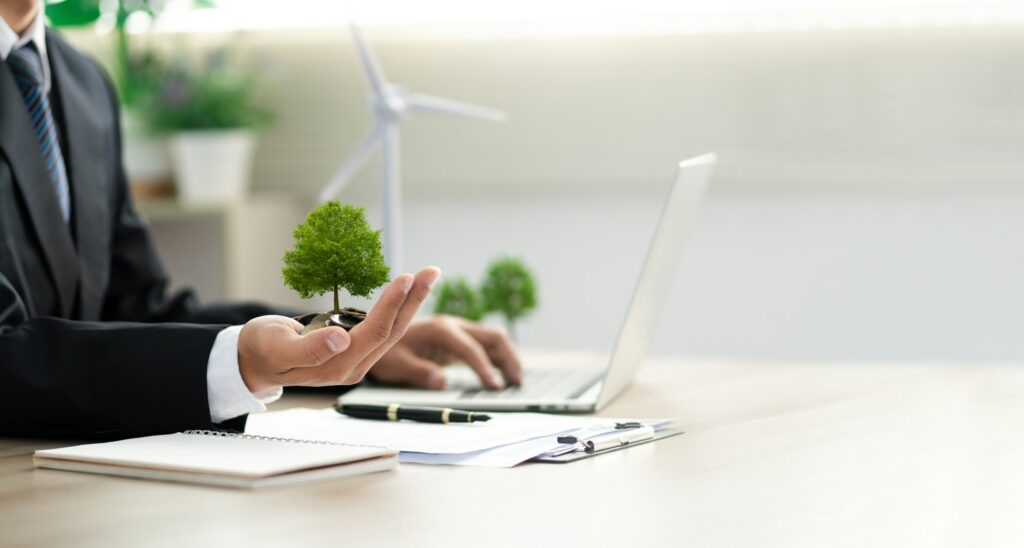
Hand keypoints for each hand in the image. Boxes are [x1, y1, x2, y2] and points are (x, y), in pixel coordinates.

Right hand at [237, 267, 441, 394]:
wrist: (255, 362)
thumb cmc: (263, 350)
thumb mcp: (278, 347)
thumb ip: (310, 348)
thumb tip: (341, 338)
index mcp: (337, 367)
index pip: (374, 333)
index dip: (392, 305)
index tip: (406, 278)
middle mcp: (353, 367)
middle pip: (393, 331)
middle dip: (413, 299)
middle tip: (432, 271)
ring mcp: (356, 361)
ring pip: (392, 331)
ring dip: (411, 302)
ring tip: (428, 277)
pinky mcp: (355, 352)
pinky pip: (383, 330)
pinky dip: (398, 309)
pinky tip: (409, 294)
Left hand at [368, 315, 521, 389]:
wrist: (379, 336)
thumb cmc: (387, 353)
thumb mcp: (396, 365)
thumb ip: (418, 372)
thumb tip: (441, 381)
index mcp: (440, 329)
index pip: (470, 348)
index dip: (484, 368)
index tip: (495, 387)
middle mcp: (454, 325)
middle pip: (492, 336)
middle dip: (508, 358)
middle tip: (516, 384)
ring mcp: (460, 331)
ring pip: (494, 339)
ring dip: (508, 357)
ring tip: (516, 382)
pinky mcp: (461, 340)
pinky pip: (486, 347)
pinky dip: (499, 359)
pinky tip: (504, 376)